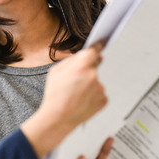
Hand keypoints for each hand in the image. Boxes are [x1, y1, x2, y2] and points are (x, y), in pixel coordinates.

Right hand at [22, 41, 107, 158]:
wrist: (58, 118)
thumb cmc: (54, 95)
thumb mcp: (55, 71)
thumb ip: (71, 60)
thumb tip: (83, 56)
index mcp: (82, 65)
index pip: (94, 50)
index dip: (98, 45)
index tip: (103, 40)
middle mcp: (94, 75)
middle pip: (94, 66)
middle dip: (87, 69)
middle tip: (76, 80)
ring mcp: (100, 88)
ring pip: (95, 81)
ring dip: (88, 85)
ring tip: (75, 95)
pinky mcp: (104, 100)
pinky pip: (99, 93)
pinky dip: (92, 95)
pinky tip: (81, 101)